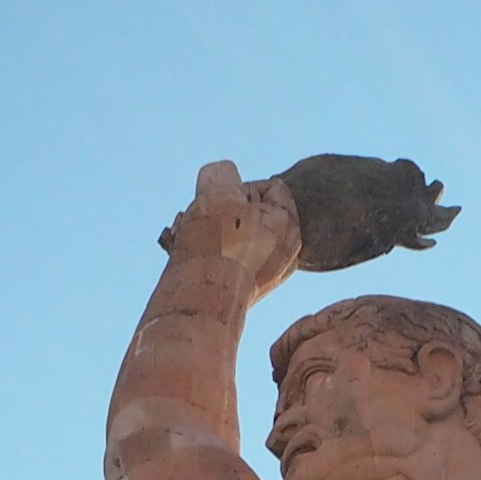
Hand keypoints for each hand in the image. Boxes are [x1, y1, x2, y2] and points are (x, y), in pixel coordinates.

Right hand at [158, 159, 303, 293]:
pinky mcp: (247, 291)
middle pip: (252, 212)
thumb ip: (223, 172)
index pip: (268, 186)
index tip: (220, 204)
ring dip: (212, 233)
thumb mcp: (217, 191)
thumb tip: (220, 179)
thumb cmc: (212, 247)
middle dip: (223, 212)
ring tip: (191, 242)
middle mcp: (285, 252)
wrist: (200, 306)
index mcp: (289, 225)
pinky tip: (196, 262)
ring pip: (238, 236)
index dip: (238, 187)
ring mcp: (268, 274)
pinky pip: (231, 261)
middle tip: (202, 222)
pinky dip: (215, 257)